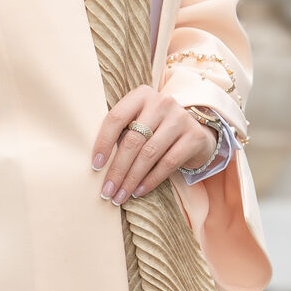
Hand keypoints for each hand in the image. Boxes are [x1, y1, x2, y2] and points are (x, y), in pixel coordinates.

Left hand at [91, 86, 217, 205]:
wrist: (195, 132)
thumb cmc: (156, 130)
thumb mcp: (139, 122)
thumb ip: (121, 133)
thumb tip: (99, 164)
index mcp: (142, 95)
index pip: (116, 118)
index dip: (103, 143)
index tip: (95, 166)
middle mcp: (162, 102)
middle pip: (133, 140)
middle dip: (117, 169)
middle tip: (107, 190)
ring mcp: (180, 118)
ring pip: (149, 154)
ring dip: (131, 179)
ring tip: (120, 195)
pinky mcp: (194, 136)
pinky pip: (168, 163)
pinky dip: (151, 180)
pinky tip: (139, 191)